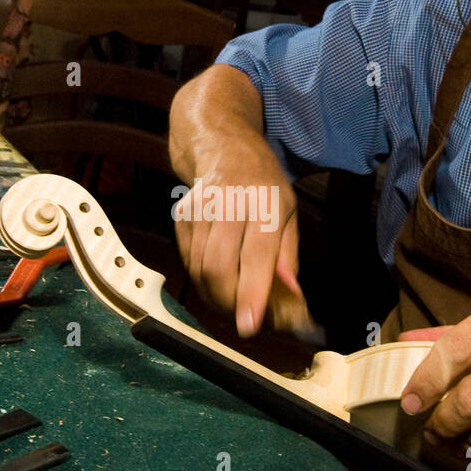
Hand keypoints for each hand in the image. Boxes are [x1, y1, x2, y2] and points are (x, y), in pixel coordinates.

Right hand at [172, 143, 311, 337]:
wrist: (221, 145)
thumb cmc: (262, 181)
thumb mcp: (288, 211)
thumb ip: (287, 256)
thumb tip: (289, 298)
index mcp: (263, 202)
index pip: (256, 255)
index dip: (251, 293)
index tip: (250, 325)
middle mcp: (227, 205)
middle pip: (217, 268)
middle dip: (230, 302)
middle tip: (246, 315)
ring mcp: (199, 210)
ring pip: (199, 271)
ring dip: (216, 296)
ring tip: (236, 299)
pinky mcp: (181, 218)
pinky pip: (188, 263)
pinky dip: (203, 279)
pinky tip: (219, 275)